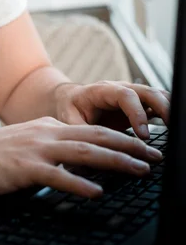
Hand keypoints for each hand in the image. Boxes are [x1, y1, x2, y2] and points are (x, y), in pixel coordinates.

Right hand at [0, 117, 161, 198]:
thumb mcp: (27, 142)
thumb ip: (52, 147)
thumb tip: (77, 160)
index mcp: (50, 126)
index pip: (93, 129)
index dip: (122, 137)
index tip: (143, 148)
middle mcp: (48, 132)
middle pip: (97, 136)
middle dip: (130, 146)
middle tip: (154, 157)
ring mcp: (37, 148)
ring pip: (85, 151)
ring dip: (115, 161)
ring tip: (138, 171)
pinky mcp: (25, 167)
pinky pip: (57, 175)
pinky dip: (79, 184)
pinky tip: (95, 193)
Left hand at [51, 80, 170, 138]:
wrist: (69, 98)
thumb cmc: (69, 109)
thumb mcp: (68, 121)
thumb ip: (81, 134)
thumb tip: (90, 156)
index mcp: (101, 91)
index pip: (125, 96)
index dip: (137, 113)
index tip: (143, 136)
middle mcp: (119, 89)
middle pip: (147, 91)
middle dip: (163, 107)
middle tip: (174, 128)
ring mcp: (130, 94)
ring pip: (156, 95)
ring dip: (169, 109)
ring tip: (178, 130)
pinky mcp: (137, 104)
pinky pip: (157, 104)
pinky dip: (168, 113)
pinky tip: (175, 128)